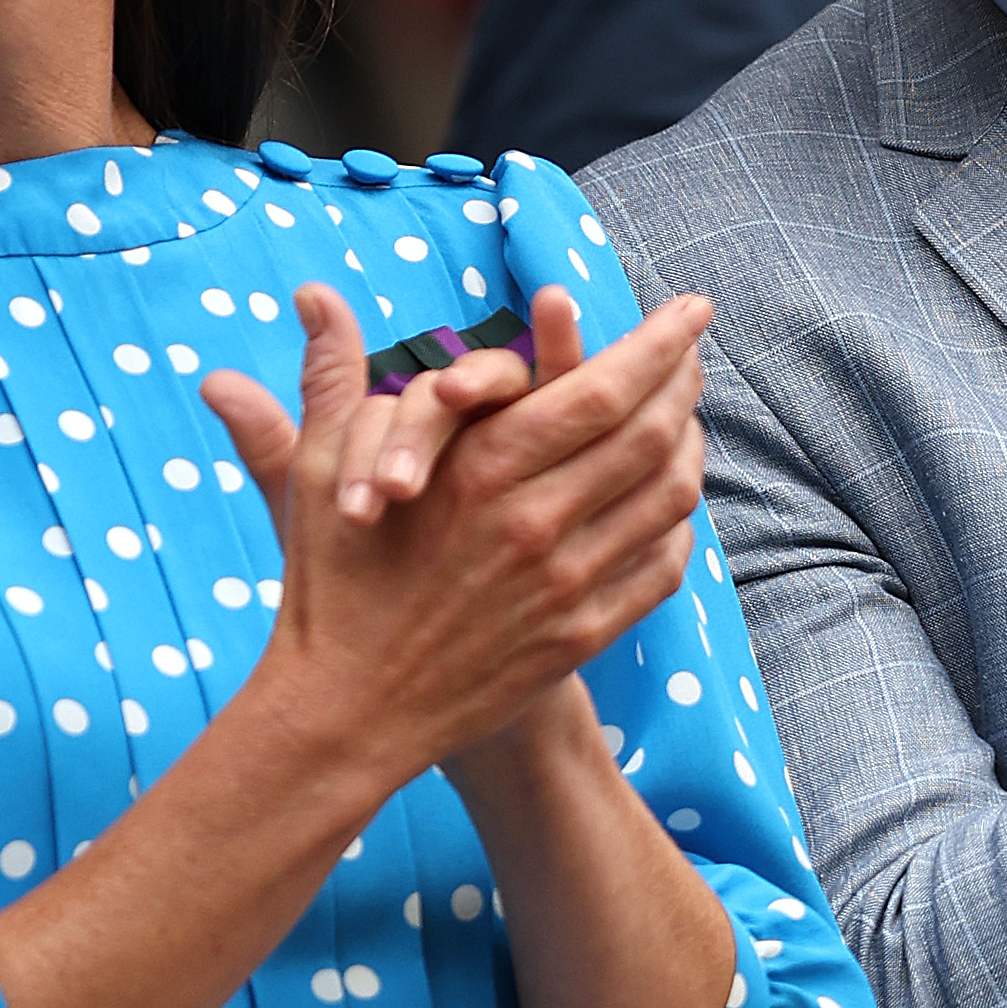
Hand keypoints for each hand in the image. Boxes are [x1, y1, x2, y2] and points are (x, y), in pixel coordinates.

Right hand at [206, 279, 711, 779]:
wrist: (350, 714)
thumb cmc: (330, 587)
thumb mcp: (318, 475)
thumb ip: (330, 377)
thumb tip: (313, 293)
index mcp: (479, 471)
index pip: (604, 388)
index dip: (659, 343)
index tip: (689, 309)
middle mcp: (536, 524)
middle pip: (653, 434)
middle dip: (685, 381)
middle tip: (693, 351)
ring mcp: (567, 585)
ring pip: (668, 497)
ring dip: (689, 446)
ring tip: (685, 417)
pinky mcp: (581, 634)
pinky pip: (661, 565)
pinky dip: (678, 522)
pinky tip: (666, 500)